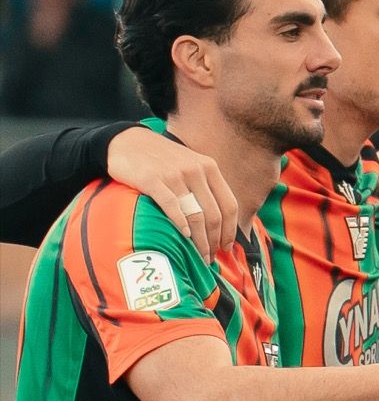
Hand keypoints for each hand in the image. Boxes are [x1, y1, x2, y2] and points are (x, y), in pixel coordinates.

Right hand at [107, 127, 237, 260]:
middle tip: (209, 258)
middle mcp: (195, 170)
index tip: (226, 248)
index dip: (230, 230)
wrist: (127, 142)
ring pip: (196, 215)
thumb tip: (221, 224)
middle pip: (213, 215)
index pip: (229, 205)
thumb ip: (205, 188)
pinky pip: (172, 206)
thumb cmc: (162, 161)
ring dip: (200, 240)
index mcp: (209, 168)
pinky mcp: (152, 179)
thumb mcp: (190, 166)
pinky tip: (184, 236)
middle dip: (214, 241)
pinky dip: (180, 223)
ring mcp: (174, 174)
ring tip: (199, 255)